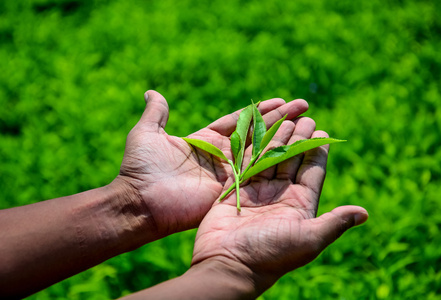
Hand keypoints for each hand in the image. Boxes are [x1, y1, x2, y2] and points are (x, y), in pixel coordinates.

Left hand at [114, 90, 309, 240]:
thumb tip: (153, 92)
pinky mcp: (231, 190)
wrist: (140, 202)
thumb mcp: (146, 134)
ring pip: (260, 151)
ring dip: (282, 137)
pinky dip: (274, 160)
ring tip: (306, 122)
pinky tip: (294, 147)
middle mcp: (220, 156)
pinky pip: (256, 172)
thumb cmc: (141, 169)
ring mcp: (227, 174)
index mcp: (204, 140)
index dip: (259, 111)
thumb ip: (156, 113)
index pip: (239, 122)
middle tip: (303, 106)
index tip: (281, 100)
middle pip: (256, 134)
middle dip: (279, 119)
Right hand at [191, 117, 368, 293]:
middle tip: (307, 118)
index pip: (312, 172)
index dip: (318, 152)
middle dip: (299, 139)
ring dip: (279, 138)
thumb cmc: (270, 254)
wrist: (228, 264)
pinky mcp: (237, 189)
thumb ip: (334, 222)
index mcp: (299, 205)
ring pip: (271, 158)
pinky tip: (260, 131)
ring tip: (288, 118)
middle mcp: (280, 195)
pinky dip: (254, 146)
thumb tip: (363, 213)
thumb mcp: (308, 239)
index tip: (323, 133)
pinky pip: (248, 162)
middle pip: (292, 160)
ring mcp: (258, 191)